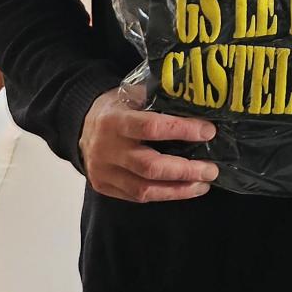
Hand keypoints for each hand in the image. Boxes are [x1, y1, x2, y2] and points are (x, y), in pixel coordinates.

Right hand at [79, 84, 218, 202]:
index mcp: (115, 121)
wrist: (80, 126)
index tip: (208, 131)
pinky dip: (164, 195)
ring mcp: (103, 172)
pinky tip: (184, 189)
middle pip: (150, 166)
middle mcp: (107, 149)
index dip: (182, 130)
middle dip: (185, 170)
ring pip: (144, 189)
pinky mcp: (105, 187)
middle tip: (211, 169)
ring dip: (179, 189)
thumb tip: (197, 100)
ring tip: (204, 183)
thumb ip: (158, 98)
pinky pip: (137, 197)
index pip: (151, 127)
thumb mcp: (131, 94)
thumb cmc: (116, 108)